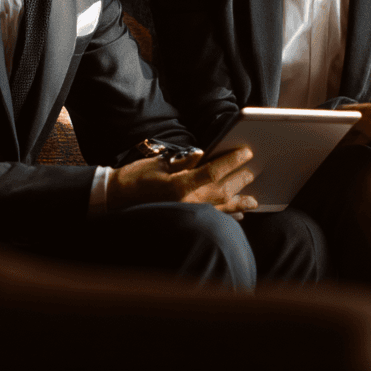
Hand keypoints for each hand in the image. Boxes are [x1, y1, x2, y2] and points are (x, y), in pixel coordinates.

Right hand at [106, 146, 257, 217]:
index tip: (247, 152)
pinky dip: (227, 216)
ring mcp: (188, 214)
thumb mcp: (159, 164)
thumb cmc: (135, 178)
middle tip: (253, 171)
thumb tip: (202, 155)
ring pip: (222, 208)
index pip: (214, 171)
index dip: (232, 160)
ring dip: (239, 202)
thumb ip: (183, 161)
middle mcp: (189, 202)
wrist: (117, 200)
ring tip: (253, 200)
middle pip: (223, 190)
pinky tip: (235, 215)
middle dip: (240, 180)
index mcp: (181, 185)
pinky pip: (213, 218)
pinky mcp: (186, 219)